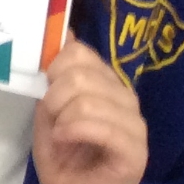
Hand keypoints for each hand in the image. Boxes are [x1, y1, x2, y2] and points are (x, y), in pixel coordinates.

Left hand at [31, 40, 147, 183]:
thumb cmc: (62, 153)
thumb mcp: (50, 107)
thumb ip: (56, 73)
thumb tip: (64, 31)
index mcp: (107, 83)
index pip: (81, 53)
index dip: (55, 68)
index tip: (47, 89)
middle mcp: (126, 98)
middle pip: (81, 74)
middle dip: (54, 97)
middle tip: (53, 118)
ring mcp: (135, 125)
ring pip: (87, 99)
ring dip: (62, 118)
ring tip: (60, 133)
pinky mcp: (136, 152)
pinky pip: (100, 127)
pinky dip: (72, 131)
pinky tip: (65, 140)